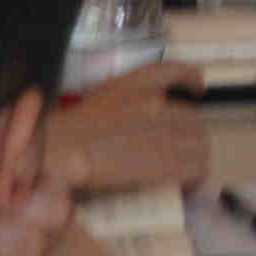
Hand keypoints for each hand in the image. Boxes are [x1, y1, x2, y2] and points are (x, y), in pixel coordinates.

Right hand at [47, 67, 208, 196]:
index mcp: (137, 85)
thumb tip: (148, 117)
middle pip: (194, 120)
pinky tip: (185, 184)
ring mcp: (164, 132)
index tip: (198, 89)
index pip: (178, 71)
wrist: (55, 153)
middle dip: (190, 135)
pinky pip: (196, 169)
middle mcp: (157, 104)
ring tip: (181, 173)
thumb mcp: (99, 100)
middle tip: (178, 151)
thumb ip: (128, 102)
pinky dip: (194, 178)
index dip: (192, 80)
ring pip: (200, 145)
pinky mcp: (166, 162)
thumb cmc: (65, 133)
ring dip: (194, 158)